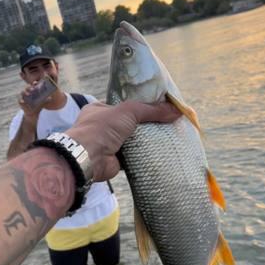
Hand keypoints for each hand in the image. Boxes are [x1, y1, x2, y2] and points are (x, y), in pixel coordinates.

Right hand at [19, 81, 48, 124]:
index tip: (36, 83)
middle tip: (33, 89)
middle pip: (27, 88)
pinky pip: (20, 101)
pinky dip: (21, 101)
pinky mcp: (21, 103)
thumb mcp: (42, 103)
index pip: (33, 86)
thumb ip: (46, 100)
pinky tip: (23, 101)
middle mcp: (27, 93)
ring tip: (28, 94)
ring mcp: (23, 97)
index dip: (34, 84)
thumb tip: (50, 98)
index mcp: (33, 92)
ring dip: (25, 93)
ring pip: (22, 93)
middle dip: (29, 88)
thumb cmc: (38, 106)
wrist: (33, 114)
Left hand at [66, 101, 180, 181]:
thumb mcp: (128, 111)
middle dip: (147, 124)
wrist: (88, 158)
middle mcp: (103, 126)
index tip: (159, 107)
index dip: (141, 105)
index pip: (124, 105)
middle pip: (131, 123)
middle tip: (167, 123)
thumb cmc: (102, 128)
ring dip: (147, 140)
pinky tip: (160, 152)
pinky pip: (134, 155)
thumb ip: (151, 109)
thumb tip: (177, 111)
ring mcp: (109, 144)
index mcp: (101, 109)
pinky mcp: (116, 160)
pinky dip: (145, 154)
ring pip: (133, 140)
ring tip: (168, 136)